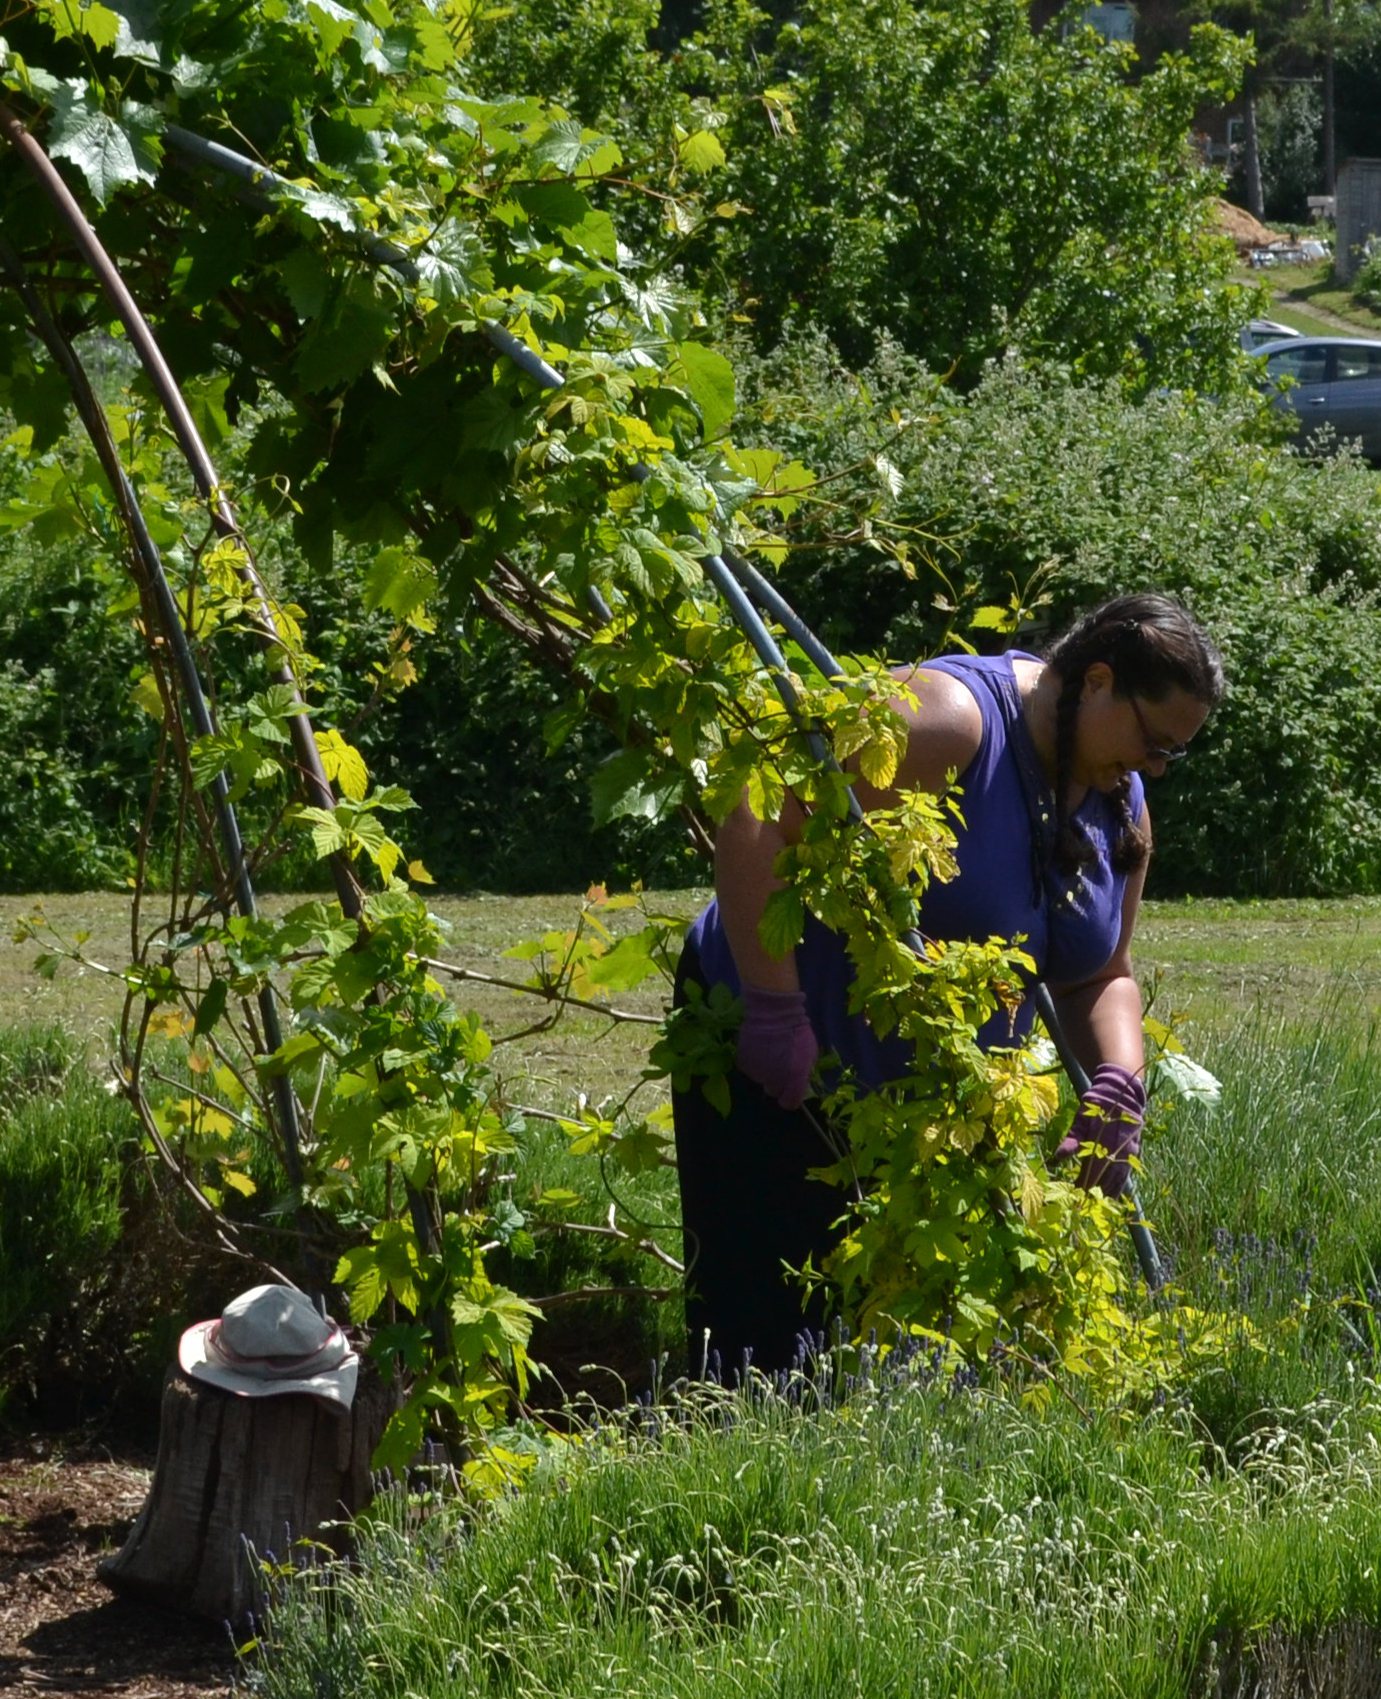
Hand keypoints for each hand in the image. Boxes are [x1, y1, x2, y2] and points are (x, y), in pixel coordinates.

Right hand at [736, 985, 817, 1110]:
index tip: (791, 1090)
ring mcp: (756, 1072)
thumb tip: (800, 1082)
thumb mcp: (811, 1052)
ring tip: (770, 1052)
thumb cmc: (797, 1031)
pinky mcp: (743, 1063)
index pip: (790, 1103)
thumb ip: (805, 1072)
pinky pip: (751, 1070)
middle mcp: (774, 1079)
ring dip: (766, 1071)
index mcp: (794, 1078)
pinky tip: (760, 1049)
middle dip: (778, 1083)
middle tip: (780, 1067)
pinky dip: (755, 1063)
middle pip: (774, 1091)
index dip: (791, 1098)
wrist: (773, 1012)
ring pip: (762, 1079)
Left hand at [1054, 1062, 1145, 1198]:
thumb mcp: (1081, 1119)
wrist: (1123, 1091)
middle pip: (1105, 1180)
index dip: (1082, 1186)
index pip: (1091, 1173)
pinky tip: (1115, 1193)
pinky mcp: (1134, 1151)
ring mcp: (1128, 1152)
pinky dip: (1121, 1185)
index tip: (1073, 1197)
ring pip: (1119, 1179)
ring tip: (1099, 1205)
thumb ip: (1071, 1141)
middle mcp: (1117, 1152)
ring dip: (1109, 1193)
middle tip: (1084, 1207)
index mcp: (1102, 1145)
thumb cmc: (1097, 1105)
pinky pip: (1127, 1173)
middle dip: (1094, 1194)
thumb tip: (1056, 1159)